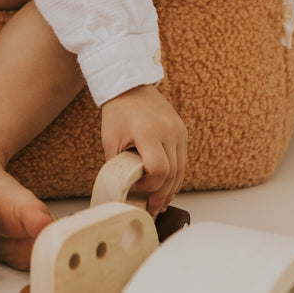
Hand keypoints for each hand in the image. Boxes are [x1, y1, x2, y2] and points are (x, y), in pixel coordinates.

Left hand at [100, 84, 186, 215]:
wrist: (129, 86)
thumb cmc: (118, 112)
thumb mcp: (110, 139)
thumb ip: (117, 166)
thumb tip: (122, 191)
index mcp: (148, 131)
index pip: (159, 169)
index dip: (150, 185)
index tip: (137, 187)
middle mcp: (169, 130)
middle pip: (172, 174)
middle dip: (162, 195)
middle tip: (151, 208)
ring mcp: (178, 130)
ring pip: (181, 170)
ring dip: (171, 189)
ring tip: (159, 203)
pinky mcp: (182, 131)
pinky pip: (182, 160)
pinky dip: (175, 176)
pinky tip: (166, 187)